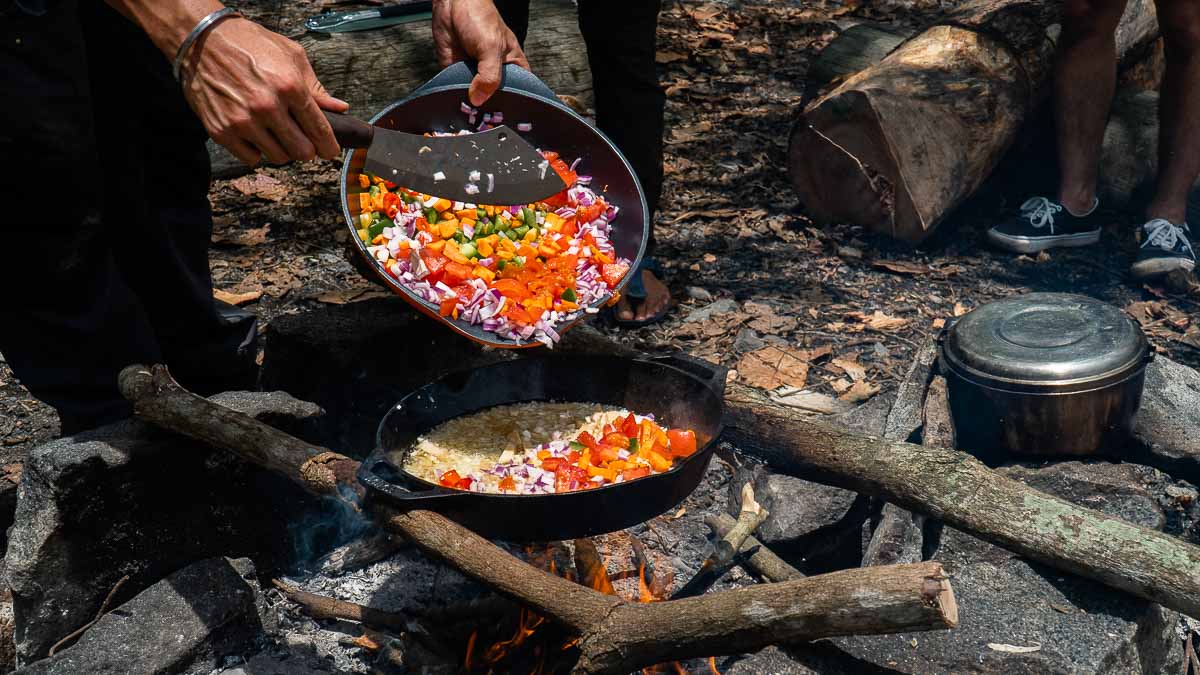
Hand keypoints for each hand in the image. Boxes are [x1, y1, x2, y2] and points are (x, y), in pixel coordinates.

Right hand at [180, 17, 348, 165]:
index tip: (329, 150)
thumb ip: (316, 87)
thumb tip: (339, 108)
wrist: (202, 39)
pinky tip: (255, 135)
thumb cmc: (248, 43)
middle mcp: (267, 106)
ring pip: (278, 158)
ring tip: (275, 133)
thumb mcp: (291, 55)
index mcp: (290, 86)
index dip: (329, 146)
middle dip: (306, 148)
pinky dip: (256, 151)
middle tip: (301, 140)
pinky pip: (250, 158)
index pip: (320, 130)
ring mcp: (243, 121)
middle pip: (301, 151)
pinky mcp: (222, 130)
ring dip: (281, 149)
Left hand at [432, 0, 529, 106]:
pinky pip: (457, 92)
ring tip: (469, 107)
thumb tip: (478, 99)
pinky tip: (456, 97)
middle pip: (496, 100)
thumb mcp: (491, 48)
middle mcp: (497, 75)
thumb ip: (490, 76)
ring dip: (470, 103)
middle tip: (484, 113)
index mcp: (515, 69)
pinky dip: (455, 95)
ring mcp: (477, 77)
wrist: (452, 5)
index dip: (513, 105)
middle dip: (489, 106)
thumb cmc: (479, 17)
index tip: (505, 114)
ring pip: (476, 100)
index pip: (520, 94)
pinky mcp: (458, 76)